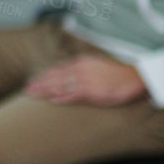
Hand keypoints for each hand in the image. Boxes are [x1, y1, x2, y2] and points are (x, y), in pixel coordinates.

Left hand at [25, 55, 147, 105]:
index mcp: (81, 62)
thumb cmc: (118, 72)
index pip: (58, 69)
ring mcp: (85, 80)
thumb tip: (73, 71)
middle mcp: (80, 70)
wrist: (135, 74)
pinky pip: (73, 95)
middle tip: (28, 88)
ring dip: (45, 89)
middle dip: (40, 82)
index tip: (34, 79)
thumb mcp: (97, 65)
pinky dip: (61, 98)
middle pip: (55, 76)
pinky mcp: (92, 91)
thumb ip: (84, 68)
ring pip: (60, 85)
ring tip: (32, 94)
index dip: (45, 74)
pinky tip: (52, 101)